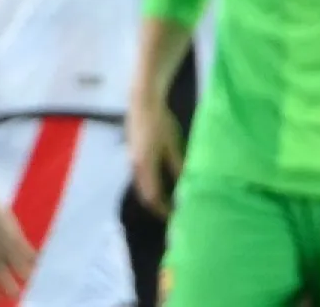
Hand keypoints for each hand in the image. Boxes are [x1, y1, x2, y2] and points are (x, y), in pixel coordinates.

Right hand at [126, 91, 183, 218]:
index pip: (153, 197)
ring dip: (154, 196)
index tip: (177, 217)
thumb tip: (187, 187)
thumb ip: (178, 167)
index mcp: (145, 166)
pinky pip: (140, 177)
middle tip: (174, 212)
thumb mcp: (173, 145)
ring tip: (170, 200)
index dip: (164, 210)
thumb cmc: (160, 122)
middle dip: (157, 206)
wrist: (143, 102)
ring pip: (141, 186)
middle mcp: (135, 166)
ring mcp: (132, 160)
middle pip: (144, 195)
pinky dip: (151, 185)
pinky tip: (163, 182)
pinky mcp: (133, 154)